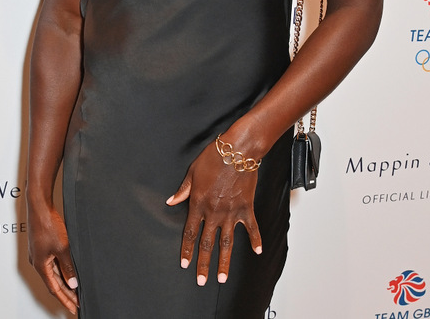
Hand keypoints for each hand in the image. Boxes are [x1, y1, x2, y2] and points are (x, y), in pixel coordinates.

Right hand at [27, 204, 79, 314]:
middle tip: (77, 303)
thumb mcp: (63, 247)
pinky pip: (53, 264)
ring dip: (65, 283)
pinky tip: (70, 272)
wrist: (40, 207)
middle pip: (54, 283)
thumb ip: (68, 266)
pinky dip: (62, 271)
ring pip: (54, 274)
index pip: (55, 288)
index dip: (65, 299)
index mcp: (41, 265)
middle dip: (66, 294)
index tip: (74, 308)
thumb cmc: (49, 225)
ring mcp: (40, 255)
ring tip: (76, 291)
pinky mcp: (43, 248)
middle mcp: (38, 262)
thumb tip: (73, 283)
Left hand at [166, 140, 262, 285]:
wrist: (239, 149)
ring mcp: (232, 211)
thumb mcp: (193, 172)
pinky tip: (258, 251)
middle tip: (202, 280)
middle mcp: (214, 212)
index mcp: (198, 204)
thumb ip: (183, 189)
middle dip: (203, 264)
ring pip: (227, 242)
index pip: (189, 233)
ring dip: (224, 262)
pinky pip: (252, 227)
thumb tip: (171, 201)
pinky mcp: (247, 207)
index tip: (184, 264)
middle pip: (207, 243)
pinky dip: (255, 239)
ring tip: (222, 278)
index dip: (186, 250)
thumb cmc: (215, 156)